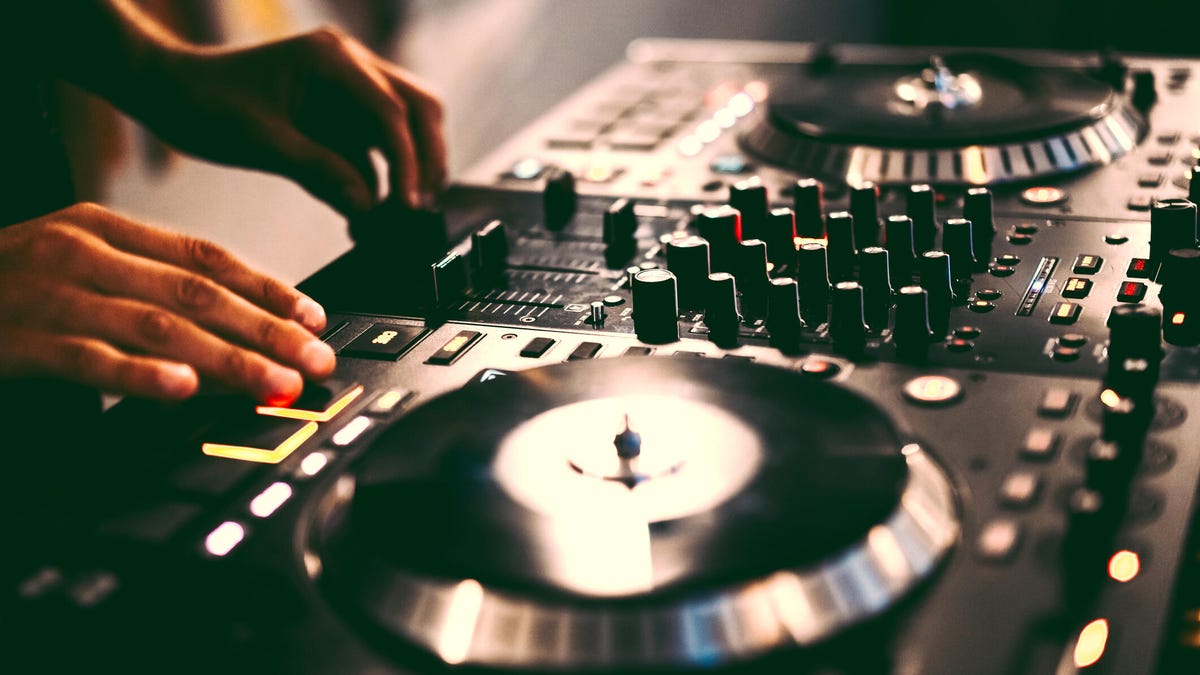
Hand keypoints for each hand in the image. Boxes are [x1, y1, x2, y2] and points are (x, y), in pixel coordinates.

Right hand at [0, 203, 335, 403]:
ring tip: (276, 384)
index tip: (314, 320)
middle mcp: (81, 254)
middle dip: (266, 331)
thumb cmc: (9, 292)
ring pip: (156, 327)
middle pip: (195, 294)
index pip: (205, 258)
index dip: (267, 289)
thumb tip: (232, 326)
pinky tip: (183, 389)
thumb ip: (147, 287)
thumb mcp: (81, 270)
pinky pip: (87, 359)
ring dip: (227, 360)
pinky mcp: (15, 341)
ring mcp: (47, 295)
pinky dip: (140, 375)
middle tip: (316, 361)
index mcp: (103, 230)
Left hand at [133, 26, 445, 213]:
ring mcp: (346, 91)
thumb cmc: (203, 103)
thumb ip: (320, 173)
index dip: (408, 161)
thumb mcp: (262, 143)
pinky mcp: (337, 117)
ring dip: (408, 170)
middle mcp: (348, 67)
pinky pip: (373, 150)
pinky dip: (377, 181)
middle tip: (421, 207)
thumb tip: (369, 208)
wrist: (167, 91)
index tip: (409, 205)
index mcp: (332, 59)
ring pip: (404, 128)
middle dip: (427, 158)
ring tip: (396, 216)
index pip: (392, 110)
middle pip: (418, 108)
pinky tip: (365, 214)